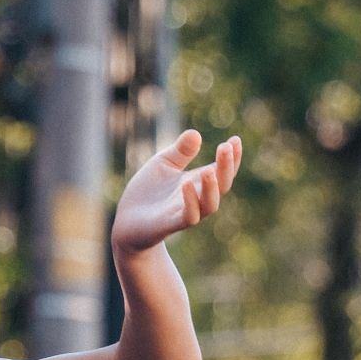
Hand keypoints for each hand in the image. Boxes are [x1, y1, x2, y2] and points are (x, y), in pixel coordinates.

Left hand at [111, 130, 241, 256]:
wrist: (125, 220)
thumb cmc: (148, 191)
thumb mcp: (163, 163)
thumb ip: (180, 151)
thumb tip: (195, 134)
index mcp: (198, 181)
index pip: (223, 170)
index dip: (232, 156)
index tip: (235, 139)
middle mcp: (197, 198)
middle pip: (223, 185)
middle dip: (227, 167)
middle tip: (225, 146)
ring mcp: (186, 212)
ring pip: (210, 204)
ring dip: (212, 187)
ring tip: (209, 169)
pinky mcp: (171, 225)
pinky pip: (189, 217)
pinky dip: (190, 202)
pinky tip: (186, 185)